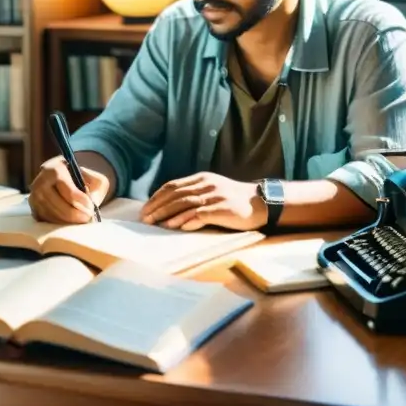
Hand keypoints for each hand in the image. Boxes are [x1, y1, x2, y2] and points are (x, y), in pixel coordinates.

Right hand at [28, 156, 109, 223]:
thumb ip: (96, 184)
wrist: (63, 181)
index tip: (91, 207)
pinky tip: (70, 222)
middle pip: (60, 205)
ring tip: (81, 220)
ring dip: (69, 221)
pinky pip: (47, 221)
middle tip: (88, 217)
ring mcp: (34, 197)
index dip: (82, 201)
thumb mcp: (93, 177)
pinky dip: (60, 223)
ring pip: (53, 215)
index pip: (68, 191)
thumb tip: (90, 199)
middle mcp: (40, 182)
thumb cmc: (81, 179)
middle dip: (76, 214)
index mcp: (54, 169)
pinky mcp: (33, 209)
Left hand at [140, 172, 266, 230]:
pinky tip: (177, 226)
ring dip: (167, 214)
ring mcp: (215, 196)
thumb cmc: (233, 199)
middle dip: (157, 207)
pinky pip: (201, 214)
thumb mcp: (212, 190)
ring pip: (185, 203)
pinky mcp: (223, 209)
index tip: (145, 209)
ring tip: (155, 223)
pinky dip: (187, 220)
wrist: (261, 202)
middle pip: (175, 194)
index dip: (157, 197)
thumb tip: (170, 209)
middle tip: (144, 218)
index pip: (172, 186)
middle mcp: (206, 185)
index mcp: (201, 178)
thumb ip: (194, 195)